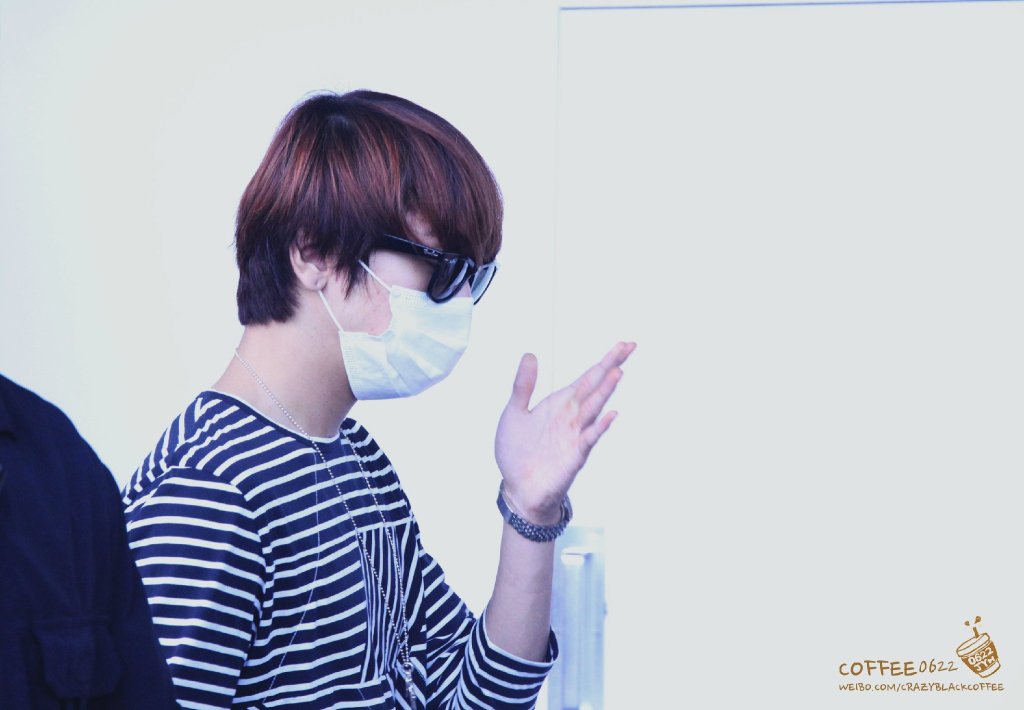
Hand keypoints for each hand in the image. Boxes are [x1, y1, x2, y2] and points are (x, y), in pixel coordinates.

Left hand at [494, 341, 636, 523]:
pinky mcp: (574, 456)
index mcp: (559, 404)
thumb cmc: (517, 453)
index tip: (622, 345)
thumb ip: (523, 385)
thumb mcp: (514, 412)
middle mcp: (572, 416)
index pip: (587, 378)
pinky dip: (600, 427)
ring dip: (605, 391)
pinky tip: (610, 414)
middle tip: (629, 347)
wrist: (518, 489)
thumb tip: (529, 355)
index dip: (604, 361)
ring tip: (618, 372)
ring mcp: (575, 435)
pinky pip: (589, 438)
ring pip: (594, 408)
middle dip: (611, 366)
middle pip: (596, 387)